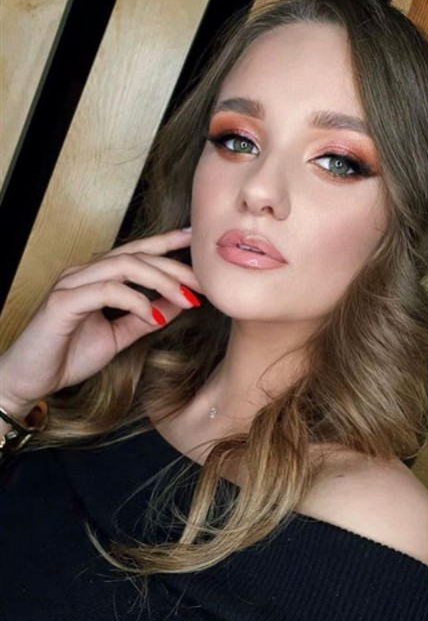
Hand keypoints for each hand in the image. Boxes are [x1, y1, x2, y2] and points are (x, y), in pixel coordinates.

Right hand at [0, 229, 202, 410]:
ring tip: (187, 298)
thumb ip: (145, 317)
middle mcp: (84, 272)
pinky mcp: (63, 301)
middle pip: (137, 255)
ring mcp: (72, 283)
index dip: (167, 242)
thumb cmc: (67, 355)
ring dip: (161, 280)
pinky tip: (153, 314)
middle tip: (205, 282)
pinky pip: (107, 290)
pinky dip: (135, 300)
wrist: (29, 380)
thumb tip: (178, 303)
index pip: (138, 251)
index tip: (196, 240)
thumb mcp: (118, 335)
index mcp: (97, 277)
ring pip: (124, 265)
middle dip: (175, 266)